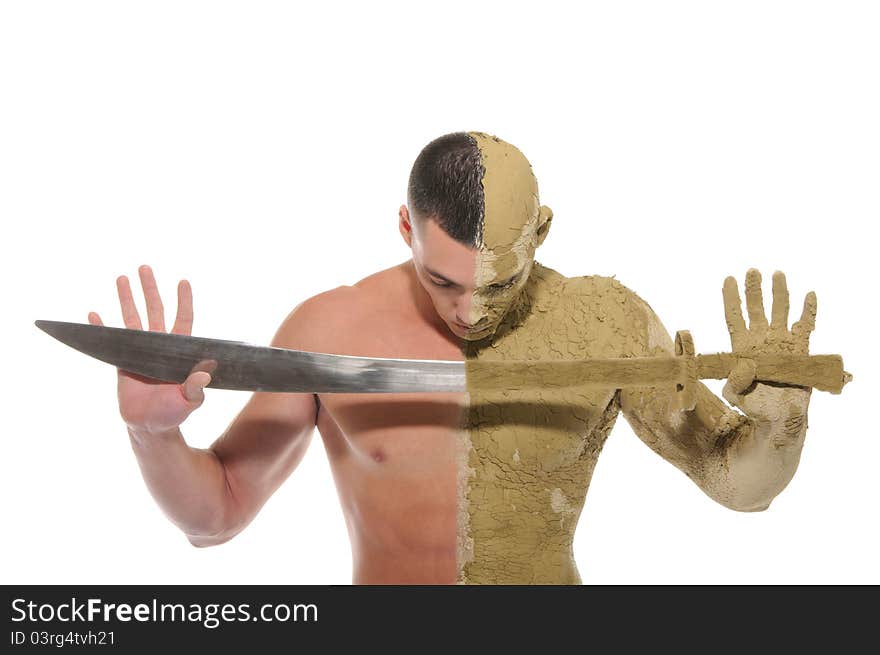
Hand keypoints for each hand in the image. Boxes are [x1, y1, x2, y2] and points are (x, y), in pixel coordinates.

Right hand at [89, 265, 212, 434]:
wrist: (149, 426)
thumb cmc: (174, 413)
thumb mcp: (189, 401)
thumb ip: (195, 388)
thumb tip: (203, 374)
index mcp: (178, 352)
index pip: (183, 320)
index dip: (183, 301)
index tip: (183, 282)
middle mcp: (159, 346)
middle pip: (155, 311)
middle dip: (150, 289)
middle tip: (144, 268)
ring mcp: (140, 351)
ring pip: (133, 319)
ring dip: (127, 299)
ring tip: (121, 277)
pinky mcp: (122, 362)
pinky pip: (111, 341)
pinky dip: (102, 328)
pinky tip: (94, 315)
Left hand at [721, 268, 813, 421]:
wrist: (780, 417)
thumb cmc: (755, 407)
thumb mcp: (737, 395)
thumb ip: (734, 382)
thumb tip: (742, 368)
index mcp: (743, 348)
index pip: (735, 317)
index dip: (731, 298)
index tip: (728, 278)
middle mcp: (762, 340)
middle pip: (757, 309)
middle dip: (754, 290)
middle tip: (753, 270)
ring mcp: (782, 342)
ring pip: (780, 311)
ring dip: (779, 293)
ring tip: (777, 273)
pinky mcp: (801, 349)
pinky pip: (806, 326)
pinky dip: (808, 310)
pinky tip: (809, 295)